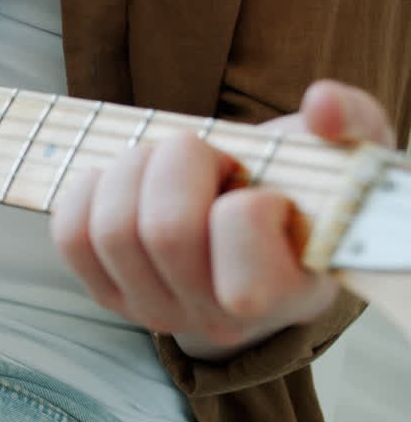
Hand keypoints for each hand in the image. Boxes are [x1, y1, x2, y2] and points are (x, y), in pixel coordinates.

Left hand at [50, 80, 394, 359]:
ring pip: (112, 230)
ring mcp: (154, 310)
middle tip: (206, 158)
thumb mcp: (347, 155)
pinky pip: (71, 236)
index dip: (248, 199)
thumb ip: (351, 121)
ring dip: (134, 170)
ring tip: (167, 167)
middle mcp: (216, 317)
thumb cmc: (305, 192)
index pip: (242, 236)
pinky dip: (90, 191)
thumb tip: (320, 104)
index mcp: (288, 292)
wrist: (258, 232)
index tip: (264, 192)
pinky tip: (126, 182)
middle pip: (165, 229)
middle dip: (180, 162)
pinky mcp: (106, 292)